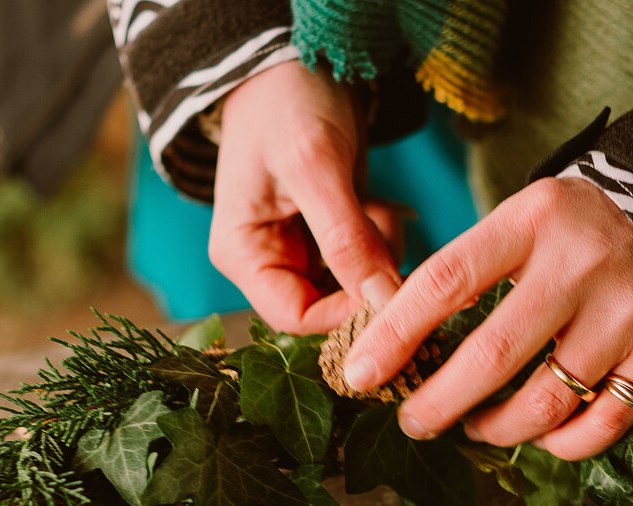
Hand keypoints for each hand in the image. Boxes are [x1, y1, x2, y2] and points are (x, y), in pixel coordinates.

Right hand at [211, 61, 402, 333]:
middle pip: (333, 306)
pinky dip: (383, 236)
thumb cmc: (286, 103)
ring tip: (374, 204)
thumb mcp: (314, 166)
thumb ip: (345, 238)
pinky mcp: (336, 234)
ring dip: (380, 251)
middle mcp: (271, 261)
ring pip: (359, 284)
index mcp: (244, 256)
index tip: (387, 284)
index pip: (297, 317)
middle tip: (382, 225)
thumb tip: (382, 301)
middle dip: (367, 274)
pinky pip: (371, 259)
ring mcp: (306, 249)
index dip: (345, 312)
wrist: (295, 60)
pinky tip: (376, 201)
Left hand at [342, 177, 632, 460]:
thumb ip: (469, 271)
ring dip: (495, 429)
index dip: (394, 336)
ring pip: (543, 404)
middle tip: (413, 420)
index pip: (445, 281)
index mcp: (533, 220)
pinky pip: (600, 426)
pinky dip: (558, 446)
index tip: (359, 375)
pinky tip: (538, 437)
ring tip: (476, 425)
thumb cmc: (579, 232)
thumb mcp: (525, 223)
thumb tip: (391, 343)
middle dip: (437, 403)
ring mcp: (626, 311)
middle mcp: (582, 263)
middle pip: (491, 356)